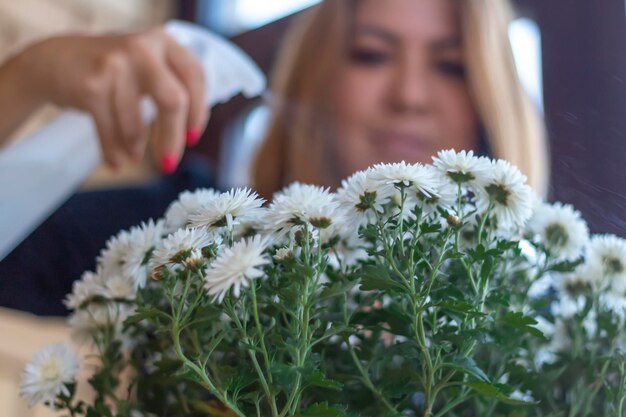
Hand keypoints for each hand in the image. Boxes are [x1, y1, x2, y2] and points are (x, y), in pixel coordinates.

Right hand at [21, 28, 207, 171]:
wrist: (54, 60)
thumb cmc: (112, 70)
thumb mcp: (146, 63)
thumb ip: (172, 85)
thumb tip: (192, 130)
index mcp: (162, 41)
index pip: (194, 76)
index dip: (198, 112)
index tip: (192, 137)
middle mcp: (141, 49)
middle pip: (173, 101)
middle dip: (173, 138)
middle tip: (169, 163)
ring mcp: (114, 66)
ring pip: (137, 124)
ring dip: (137, 148)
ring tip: (134, 156)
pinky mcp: (91, 87)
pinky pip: (110, 132)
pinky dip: (114, 152)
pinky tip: (117, 163)